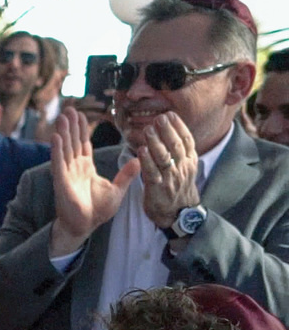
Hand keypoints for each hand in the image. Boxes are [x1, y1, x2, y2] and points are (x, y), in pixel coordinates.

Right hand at [47, 105, 135, 256]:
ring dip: (64, 132)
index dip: (82, 130)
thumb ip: (126, 175)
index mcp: (86, 168)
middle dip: (71, 126)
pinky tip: (56, 137)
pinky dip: (57, 149)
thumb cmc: (98, 211)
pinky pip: (59, 162)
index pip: (83, 145)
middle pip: (73, 142)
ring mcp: (67, 173)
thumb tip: (138, 160)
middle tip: (70, 108)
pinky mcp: (61, 181)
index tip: (81, 115)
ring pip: (65, 148)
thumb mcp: (117, 190)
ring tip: (63, 117)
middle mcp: (74, 168)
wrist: (85, 226)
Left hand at [136, 111, 202, 229]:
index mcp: (189, 162)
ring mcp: (171, 178)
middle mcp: (182, 168)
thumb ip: (180, 154)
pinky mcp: (158, 188)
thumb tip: (173, 133)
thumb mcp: (185, 169)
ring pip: (164, 157)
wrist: (179, 214)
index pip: (187, 141)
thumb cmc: (178, 189)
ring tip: (148, 129)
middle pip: (176, 146)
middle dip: (168, 130)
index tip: (171, 115)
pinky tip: (141, 150)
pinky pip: (152, 172)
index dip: (179, 127)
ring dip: (156, 142)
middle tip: (159, 118)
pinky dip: (146, 160)